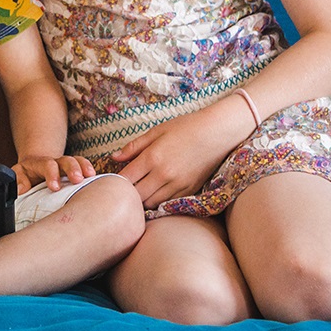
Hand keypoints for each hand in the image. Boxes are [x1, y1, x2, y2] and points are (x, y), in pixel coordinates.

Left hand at [11, 155, 95, 194]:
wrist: (36, 166)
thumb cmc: (27, 175)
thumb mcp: (19, 175)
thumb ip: (18, 181)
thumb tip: (20, 189)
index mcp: (40, 163)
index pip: (48, 165)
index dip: (52, 175)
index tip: (54, 187)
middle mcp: (56, 162)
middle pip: (66, 160)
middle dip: (73, 169)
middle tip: (78, 179)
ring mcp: (68, 166)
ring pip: (78, 162)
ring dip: (85, 168)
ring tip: (91, 177)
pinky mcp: (77, 171)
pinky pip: (86, 169)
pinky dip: (92, 173)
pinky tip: (99, 181)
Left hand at [109, 104, 246, 207]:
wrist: (218, 132)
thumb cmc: (186, 127)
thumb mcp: (157, 130)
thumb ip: (134, 146)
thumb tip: (114, 157)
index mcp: (152, 157)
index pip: (125, 179)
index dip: (115, 181)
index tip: (113, 179)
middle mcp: (164, 175)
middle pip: (136, 196)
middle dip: (127, 193)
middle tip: (124, 187)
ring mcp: (178, 185)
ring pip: (151, 203)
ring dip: (143, 198)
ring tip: (140, 189)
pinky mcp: (189, 191)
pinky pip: (168, 203)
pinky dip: (159, 200)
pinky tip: (156, 191)